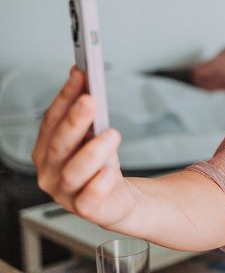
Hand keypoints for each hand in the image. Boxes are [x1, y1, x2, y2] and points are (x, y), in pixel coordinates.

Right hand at [32, 67, 136, 227]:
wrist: (119, 198)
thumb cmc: (102, 163)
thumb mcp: (94, 135)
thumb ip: (88, 113)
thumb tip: (85, 80)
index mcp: (47, 149)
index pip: (51, 120)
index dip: (64, 97)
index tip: (80, 75)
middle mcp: (50, 171)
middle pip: (59, 144)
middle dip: (73, 120)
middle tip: (90, 100)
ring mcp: (65, 192)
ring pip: (73, 172)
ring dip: (92, 151)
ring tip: (112, 133)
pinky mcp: (85, 209)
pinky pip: (89, 198)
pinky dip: (99, 184)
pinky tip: (109, 171)